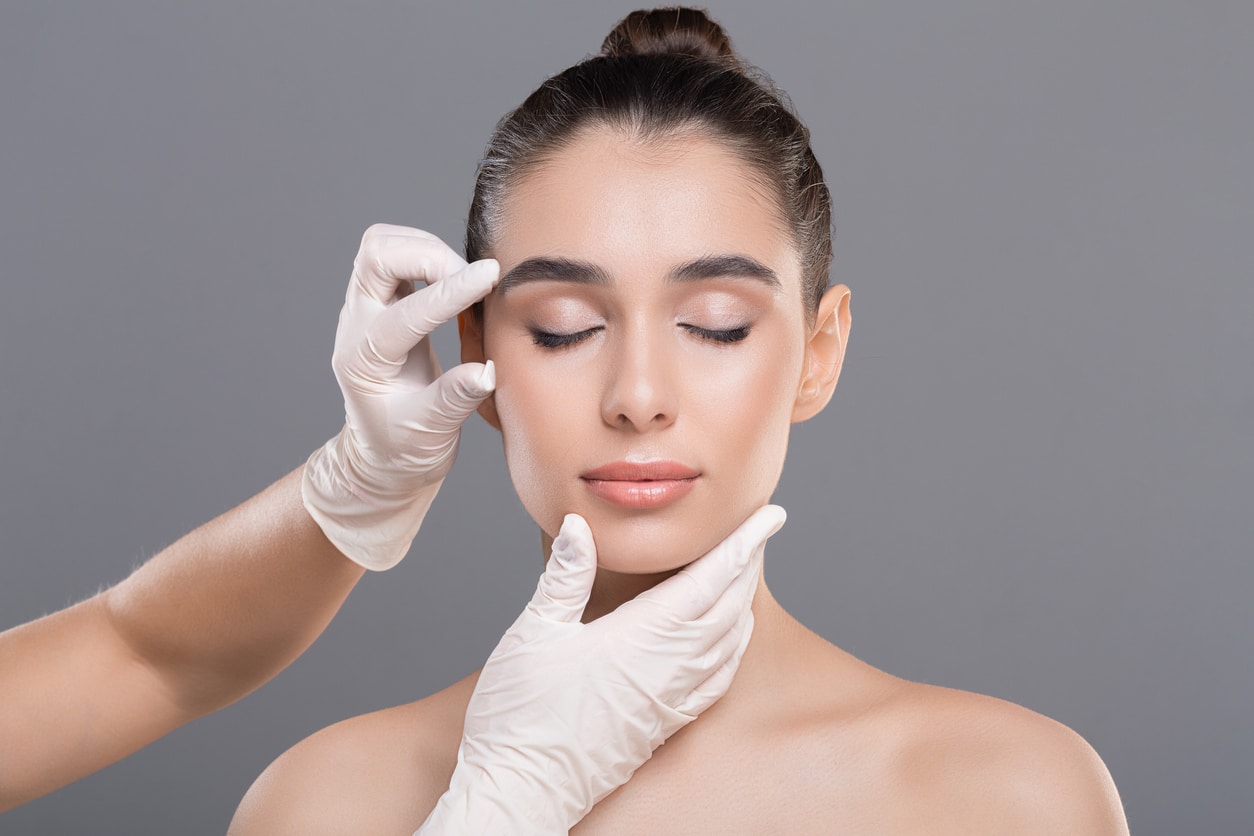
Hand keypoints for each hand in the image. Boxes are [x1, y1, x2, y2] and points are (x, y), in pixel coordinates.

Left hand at [302, 224, 498, 569]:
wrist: (384, 454)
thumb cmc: (405, 448)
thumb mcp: (431, 433)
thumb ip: (455, 399)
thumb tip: (487, 371)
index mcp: (364, 362)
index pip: (405, 314)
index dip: (451, 291)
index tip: (491, 277)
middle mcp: (357, 326)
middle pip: (376, 255)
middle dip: (430, 256)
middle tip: (475, 280)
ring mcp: (365, 308)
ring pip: (382, 245)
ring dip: (427, 249)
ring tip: (466, 279)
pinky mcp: (381, 300)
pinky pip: (395, 254)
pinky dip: (427, 254)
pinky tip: (455, 279)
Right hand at [415, 505, 786, 834]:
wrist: (523, 790)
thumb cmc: (520, 715)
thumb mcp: (535, 632)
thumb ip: (566, 576)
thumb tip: (582, 527)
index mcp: (641, 637)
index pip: (710, 579)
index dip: (744, 544)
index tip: (770, 516)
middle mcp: (668, 667)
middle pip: (729, 605)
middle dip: (748, 563)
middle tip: (761, 530)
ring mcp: (672, 699)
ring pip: (729, 641)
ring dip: (743, 601)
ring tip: (746, 571)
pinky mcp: (667, 724)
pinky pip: (719, 678)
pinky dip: (733, 646)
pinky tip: (730, 636)